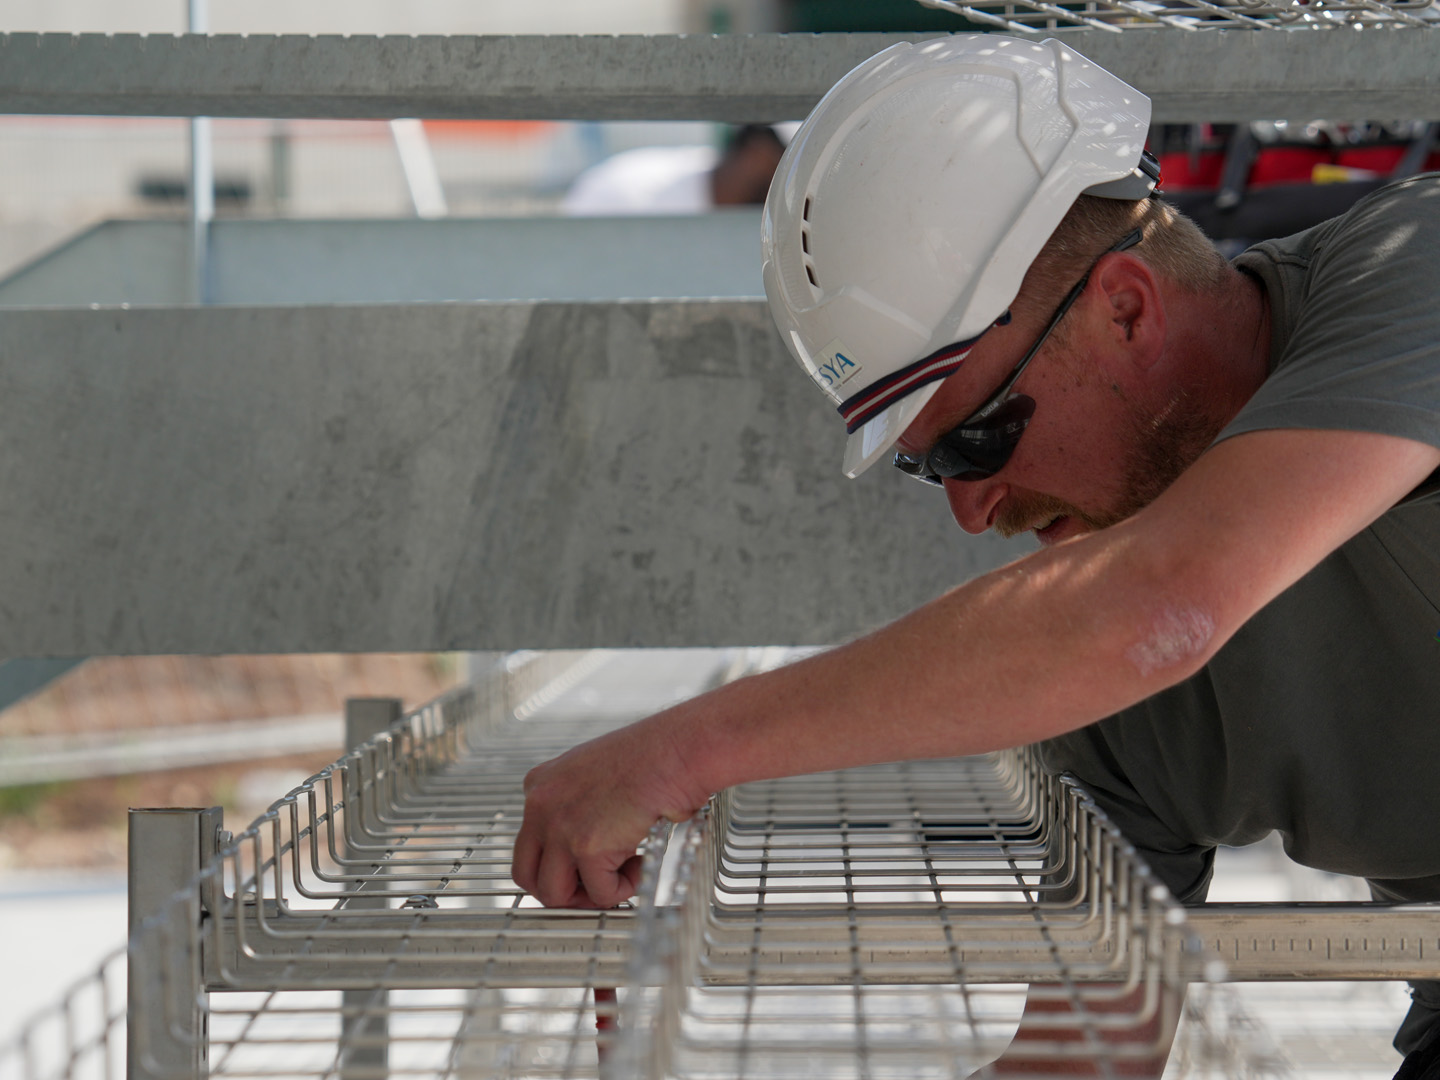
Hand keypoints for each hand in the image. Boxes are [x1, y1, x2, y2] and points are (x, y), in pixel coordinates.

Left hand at [511, 713, 710, 907]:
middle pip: (526, 874)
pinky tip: (641, 861)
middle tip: (596, 887)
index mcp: (540, 785)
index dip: (558, 865)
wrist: (677, 748)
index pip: (528, 845)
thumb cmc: (652, 757)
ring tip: (622, 874)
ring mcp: (559, 826)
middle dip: (562, 891)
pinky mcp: (587, 846)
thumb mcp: (594, 775)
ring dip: (591, 895)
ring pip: (554, 894)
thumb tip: (581, 853)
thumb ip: (577, 808)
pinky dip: (624, 888)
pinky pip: (601, 893)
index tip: (586, 868)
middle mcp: (540, 804)